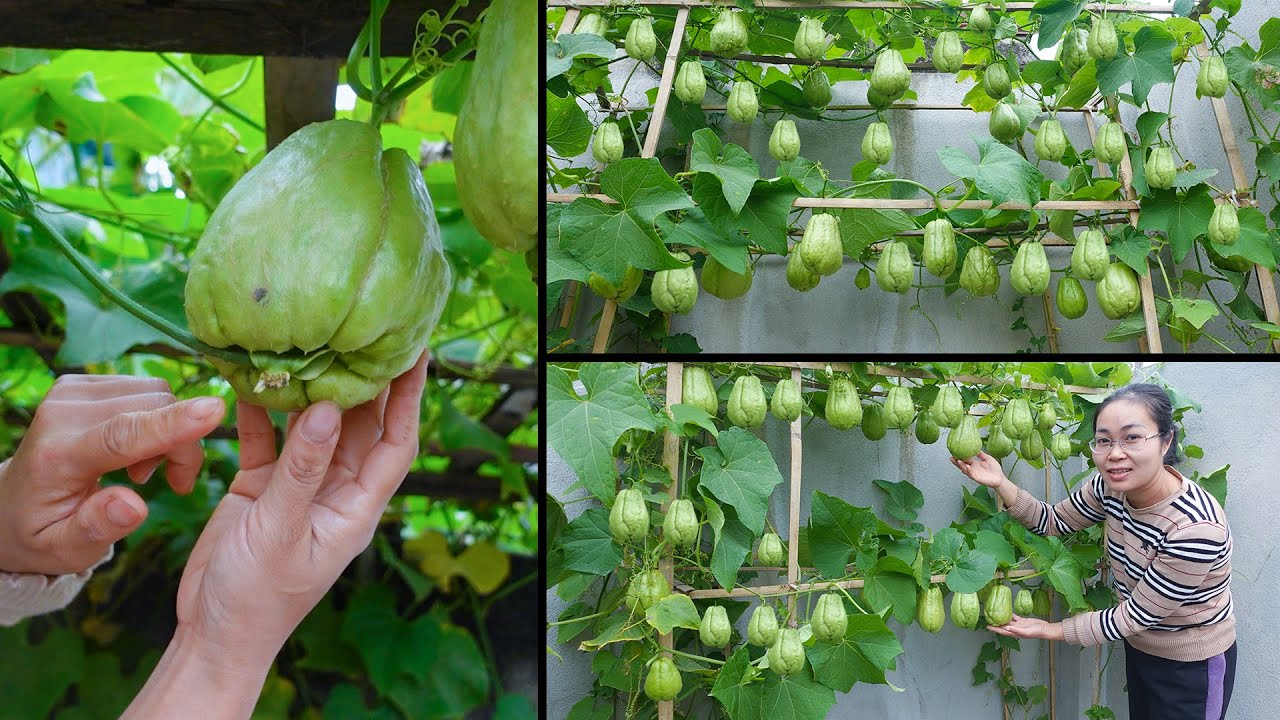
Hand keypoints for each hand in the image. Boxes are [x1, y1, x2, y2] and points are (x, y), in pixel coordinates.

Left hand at [0, 375, 225, 575]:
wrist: (8, 505)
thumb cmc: (43, 534)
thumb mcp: (66, 551)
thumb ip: (98, 528)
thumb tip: (134, 505)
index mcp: (56, 458)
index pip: (122, 434)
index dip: (172, 423)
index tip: (217, 411)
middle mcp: (61, 413)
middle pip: (154, 409)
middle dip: (182, 444)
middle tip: (174, 483)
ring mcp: (70, 391)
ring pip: (156, 395)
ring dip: (169, 431)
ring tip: (143, 471)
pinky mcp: (82, 382)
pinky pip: (146, 389)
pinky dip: (156, 419)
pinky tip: (133, 450)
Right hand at [173, 352, 428, 671]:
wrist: (212, 635)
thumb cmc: (257, 600)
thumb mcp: (281, 532)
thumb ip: (300, 471)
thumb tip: (324, 409)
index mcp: (357, 508)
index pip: (397, 443)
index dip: (410, 399)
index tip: (416, 353)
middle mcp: (335, 491)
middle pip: (359, 426)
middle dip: (364, 382)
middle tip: (364, 330)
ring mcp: (299, 486)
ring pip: (312, 427)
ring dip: (309, 391)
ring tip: (309, 342)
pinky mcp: (261, 486)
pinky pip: (267, 439)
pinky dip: (261, 412)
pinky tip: (252, 378)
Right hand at [950, 451, 1007, 489]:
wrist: (1000, 478)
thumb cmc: (994, 469)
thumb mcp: (988, 458)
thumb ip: (981, 454)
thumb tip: (976, 448)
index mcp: (974, 464)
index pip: (965, 460)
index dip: (960, 456)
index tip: (954, 452)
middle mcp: (972, 469)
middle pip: (962, 465)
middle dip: (956, 462)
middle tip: (951, 457)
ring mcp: (974, 473)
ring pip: (965, 470)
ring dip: (961, 466)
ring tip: (957, 460)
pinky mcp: (977, 478)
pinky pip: (971, 474)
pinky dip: (968, 471)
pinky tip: (967, 467)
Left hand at [986, 614, 1062, 640]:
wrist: (1046, 629)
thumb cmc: (1037, 632)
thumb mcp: (1026, 632)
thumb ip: (1016, 630)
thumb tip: (1006, 629)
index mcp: (1015, 633)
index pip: (1002, 631)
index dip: (995, 629)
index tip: (987, 626)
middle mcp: (1015, 629)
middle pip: (1003, 626)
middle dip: (996, 624)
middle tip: (988, 619)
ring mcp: (1019, 625)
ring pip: (1008, 621)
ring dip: (1002, 619)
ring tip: (995, 615)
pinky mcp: (1022, 621)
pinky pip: (1014, 617)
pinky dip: (1010, 614)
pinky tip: (1005, 610)